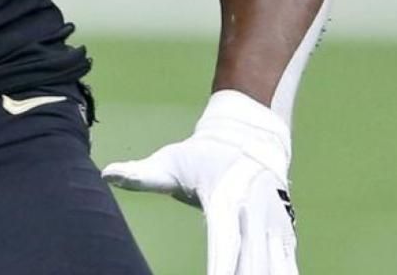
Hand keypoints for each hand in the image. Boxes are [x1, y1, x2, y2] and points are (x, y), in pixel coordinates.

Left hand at [102, 90, 298, 274]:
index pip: (225, 244)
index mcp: (224, 200)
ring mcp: (275, 224)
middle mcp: (254, 214)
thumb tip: (107, 174)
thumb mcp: (170, 161)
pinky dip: (283, 273)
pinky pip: (288, 263)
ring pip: (278, 265)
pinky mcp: (286, 232)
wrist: (249, 134)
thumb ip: (141, 174)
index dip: (223, 269)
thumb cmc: (203, 155)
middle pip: (255, 262)